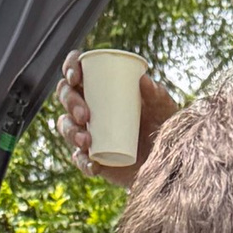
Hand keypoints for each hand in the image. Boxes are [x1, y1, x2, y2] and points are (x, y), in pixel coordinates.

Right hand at [57, 53, 175, 188]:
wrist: (166, 161)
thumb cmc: (163, 127)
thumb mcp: (163, 110)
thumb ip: (158, 95)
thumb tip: (143, 80)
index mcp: (102, 88)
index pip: (79, 71)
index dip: (70, 67)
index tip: (76, 77)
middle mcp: (90, 107)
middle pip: (66, 96)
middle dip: (69, 101)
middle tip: (84, 114)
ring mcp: (88, 132)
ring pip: (66, 127)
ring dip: (70, 131)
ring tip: (86, 141)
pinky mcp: (92, 158)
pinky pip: (80, 161)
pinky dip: (84, 163)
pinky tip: (94, 165)